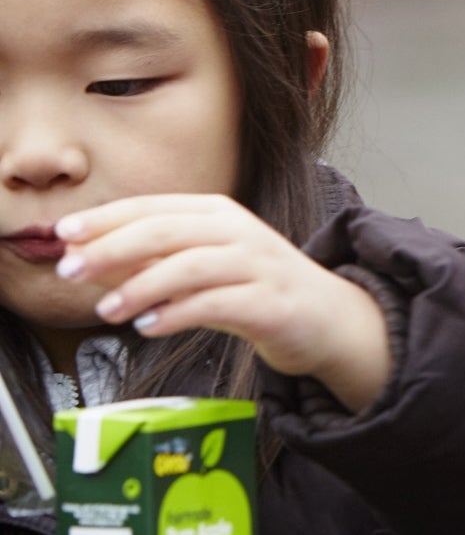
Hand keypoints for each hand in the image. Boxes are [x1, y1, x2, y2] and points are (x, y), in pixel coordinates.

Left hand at [62, 195, 391, 411]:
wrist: (329, 319)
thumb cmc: (258, 291)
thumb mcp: (201, 269)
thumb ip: (152, 263)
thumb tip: (90, 262)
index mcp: (219, 214)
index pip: (152, 207)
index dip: (105, 219)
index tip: (64, 236)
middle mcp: (240, 232)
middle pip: (167, 230)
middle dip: (112, 249)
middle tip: (72, 271)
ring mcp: (260, 265)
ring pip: (190, 266)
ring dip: (140, 287)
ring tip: (107, 311)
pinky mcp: (273, 302)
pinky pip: (218, 303)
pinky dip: (178, 314)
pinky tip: (151, 327)